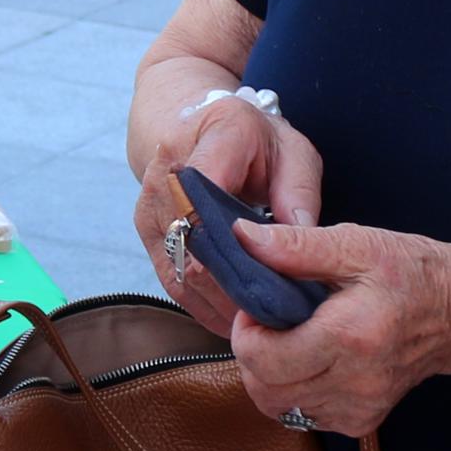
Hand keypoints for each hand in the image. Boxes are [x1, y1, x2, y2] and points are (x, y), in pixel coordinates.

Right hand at [131, 90, 324, 333]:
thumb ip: (299, 192)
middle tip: (278, 313)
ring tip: (261, 324)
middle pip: (198, 242)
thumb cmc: (255, 141)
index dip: (238, 239)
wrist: (196, 126)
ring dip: (222, 302)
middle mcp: (169, 172)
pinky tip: (234, 321)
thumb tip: (302, 240)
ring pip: (183, 269)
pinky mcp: (147, 234)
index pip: (215, 190)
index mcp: (214, 137)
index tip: (272, 271)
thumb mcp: (292, 153)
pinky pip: (174, 281)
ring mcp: (151, 205)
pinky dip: (205, 305)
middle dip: (238, 283)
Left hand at [221, 221, 450, 437]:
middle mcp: (355, 382)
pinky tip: (312, 361)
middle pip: (264, 389)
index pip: (262, 358)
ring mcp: (359, 407)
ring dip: (270, 375)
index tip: (257, 308)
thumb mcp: (357, 243)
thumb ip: (297, 245)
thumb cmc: (410, 272)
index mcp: (350, 336)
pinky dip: (295, 391)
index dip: (246, 332)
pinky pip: (303, 415)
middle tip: (268, 324)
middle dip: (252, 355)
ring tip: (289, 340)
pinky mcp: (361, 422)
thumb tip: (243, 239)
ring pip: (278, 407)